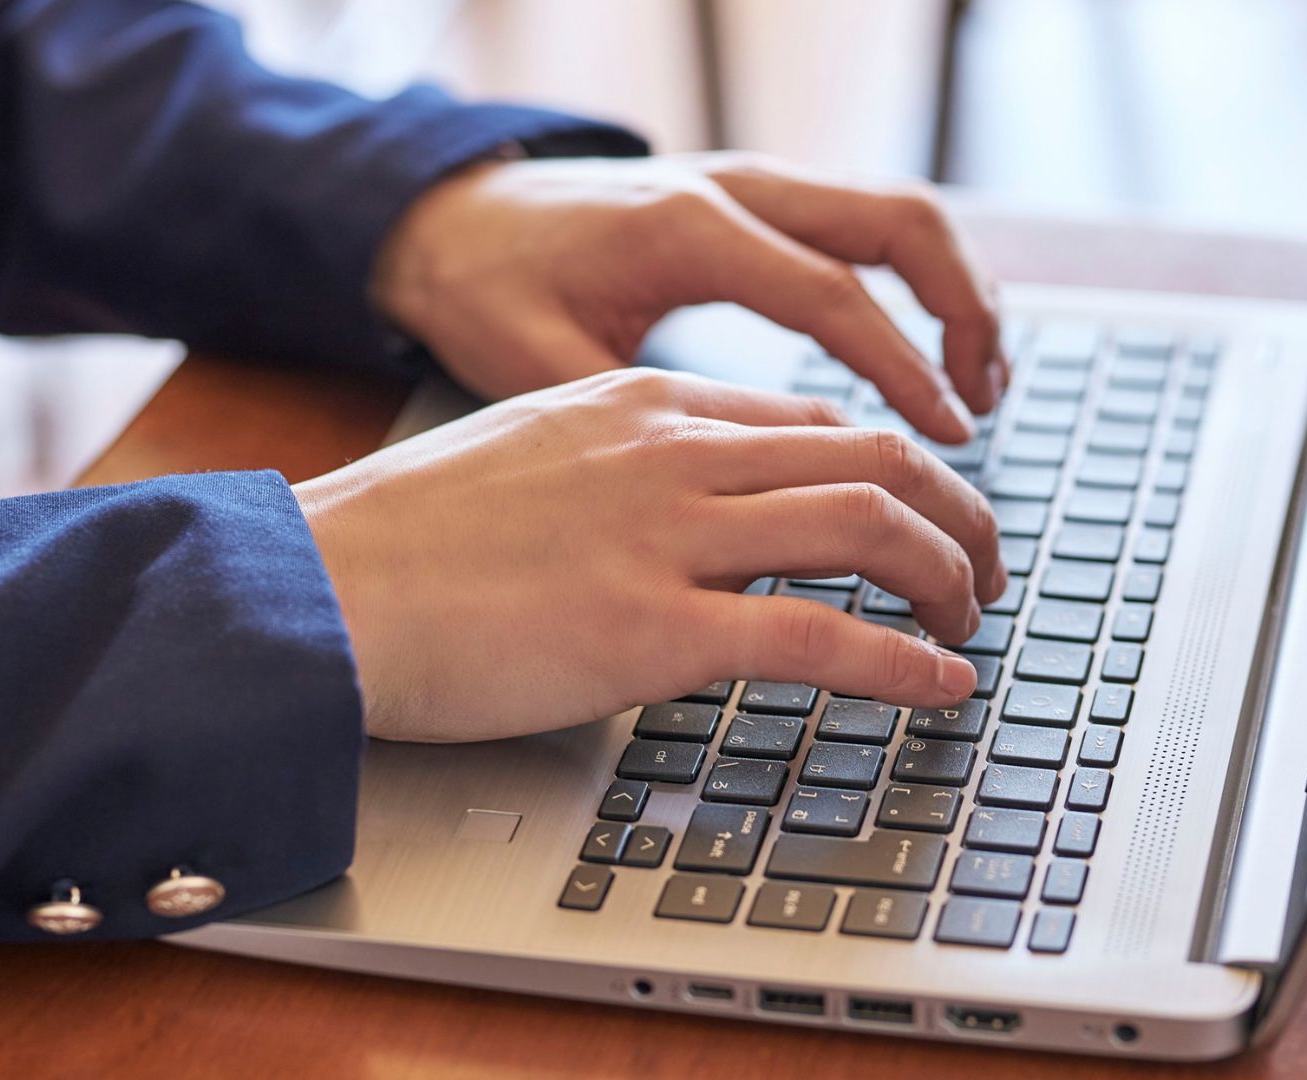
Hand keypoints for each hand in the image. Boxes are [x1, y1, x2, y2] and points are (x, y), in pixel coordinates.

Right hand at [293, 369, 1005, 741]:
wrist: (323, 583)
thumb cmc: (409, 535)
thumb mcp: (532, 452)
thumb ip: (625, 464)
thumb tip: (696, 508)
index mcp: (645, 403)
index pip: (815, 420)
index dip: (892, 470)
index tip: (917, 517)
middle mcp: (674, 451)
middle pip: (873, 455)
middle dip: (956, 512)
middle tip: (983, 568)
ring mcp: (669, 536)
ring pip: (870, 525)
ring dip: (948, 575)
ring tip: (973, 621)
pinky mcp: (653, 630)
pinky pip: (820, 637)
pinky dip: (903, 660)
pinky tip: (944, 683)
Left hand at [369, 152, 1006, 445]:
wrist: (449, 216)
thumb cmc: (486, 289)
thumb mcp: (535, 364)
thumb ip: (634, 427)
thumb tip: (724, 512)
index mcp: (689, 229)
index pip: (834, 294)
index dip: (904, 370)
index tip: (951, 438)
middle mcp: (737, 187)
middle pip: (901, 222)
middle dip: (966, 312)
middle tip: (985, 406)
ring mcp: (754, 184)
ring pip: (899, 213)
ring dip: (956, 293)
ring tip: (983, 386)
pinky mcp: (758, 200)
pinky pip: (866, 226)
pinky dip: (917, 284)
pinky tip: (928, 355)